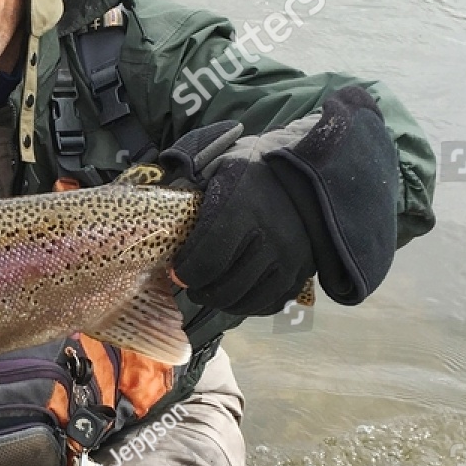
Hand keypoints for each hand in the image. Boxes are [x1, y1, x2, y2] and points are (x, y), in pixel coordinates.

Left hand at [162, 118, 319, 316]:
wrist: (310, 172)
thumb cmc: (255, 166)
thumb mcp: (218, 161)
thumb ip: (187, 181)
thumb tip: (154, 203)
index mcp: (243, 209)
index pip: (206, 261)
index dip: (185, 272)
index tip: (177, 271)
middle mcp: (270, 238)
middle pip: (224, 287)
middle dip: (200, 290)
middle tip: (192, 283)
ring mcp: (291, 258)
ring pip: (246, 301)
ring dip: (223, 300)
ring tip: (213, 288)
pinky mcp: (303, 272)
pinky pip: (270, 303)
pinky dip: (249, 304)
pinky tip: (239, 291)